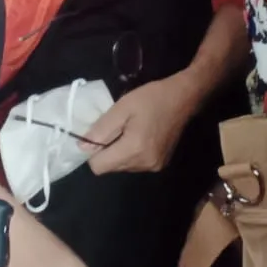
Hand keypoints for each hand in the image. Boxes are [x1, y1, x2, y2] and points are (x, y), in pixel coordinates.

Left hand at [84, 73, 199, 174]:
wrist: (184, 98)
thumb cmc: (152, 98)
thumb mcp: (122, 107)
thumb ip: (102, 128)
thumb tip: (82, 146)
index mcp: (133, 149)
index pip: (99, 167)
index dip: (93, 152)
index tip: (100, 133)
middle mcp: (144, 163)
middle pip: (110, 168)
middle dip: (107, 151)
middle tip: (116, 127)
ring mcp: (154, 166)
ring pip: (122, 166)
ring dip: (119, 152)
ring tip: (129, 129)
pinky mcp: (160, 164)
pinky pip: (135, 164)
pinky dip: (131, 153)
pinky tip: (140, 135)